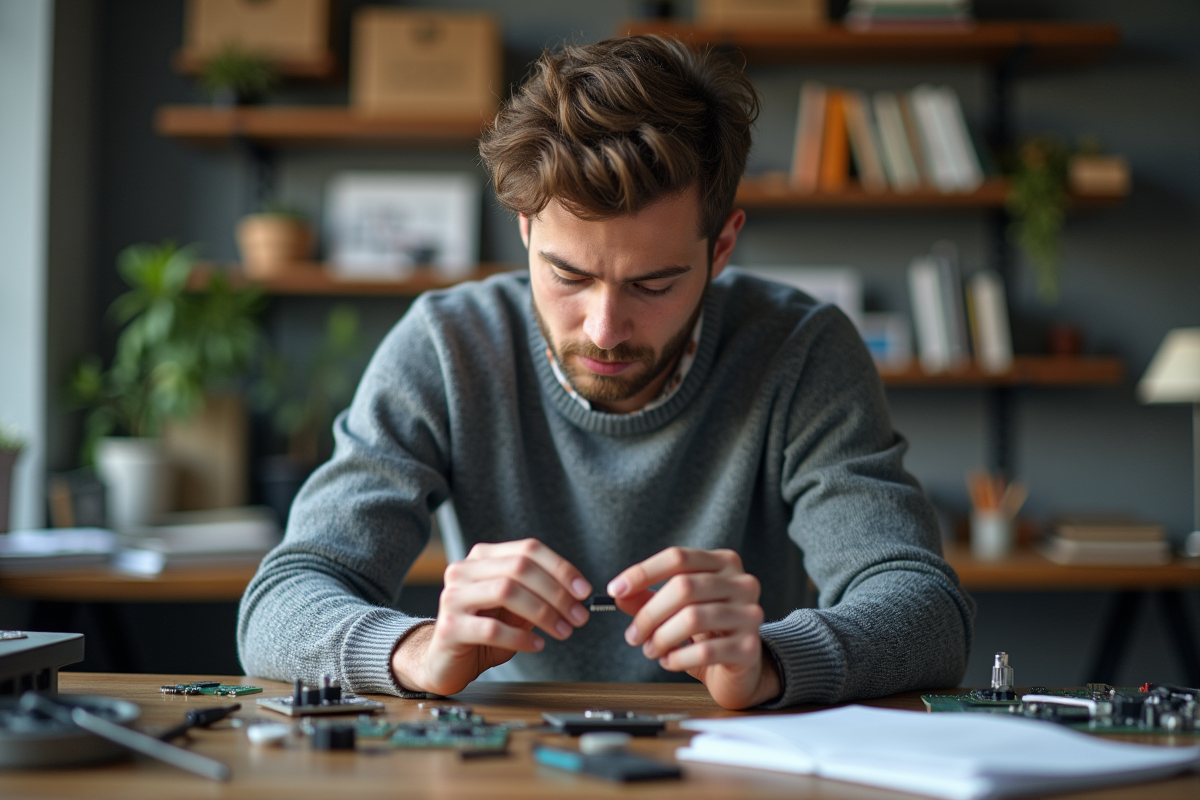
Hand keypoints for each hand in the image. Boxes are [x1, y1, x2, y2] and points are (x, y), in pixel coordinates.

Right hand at [390, 539, 592, 695]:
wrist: (443, 661)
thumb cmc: (483, 632)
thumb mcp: (515, 608)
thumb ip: (538, 595)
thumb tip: (577, 593)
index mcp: (482, 558)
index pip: (528, 549)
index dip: (560, 568)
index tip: (584, 591)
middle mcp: (464, 571)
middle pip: (519, 567)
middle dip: (556, 592)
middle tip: (579, 616)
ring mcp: (453, 597)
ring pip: (506, 591)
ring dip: (543, 612)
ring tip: (563, 631)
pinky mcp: (449, 627)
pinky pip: (491, 628)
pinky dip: (521, 636)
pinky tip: (537, 645)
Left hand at [607, 547, 779, 709]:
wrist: (742, 669)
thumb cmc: (708, 633)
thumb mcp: (677, 610)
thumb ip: (648, 598)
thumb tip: (619, 593)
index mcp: (723, 563)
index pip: (678, 557)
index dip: (643, 572)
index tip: (616, 590)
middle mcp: (742, 583)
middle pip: (683, 587)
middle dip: (649, 613)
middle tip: (633, 635)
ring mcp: (750, 614)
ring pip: (693, 618)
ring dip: (661, 638)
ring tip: (651, 650)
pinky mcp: (750, 647)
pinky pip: (705, 651)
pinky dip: (677, 658)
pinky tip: (669, 661)